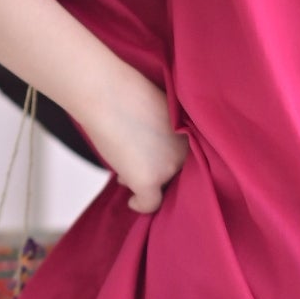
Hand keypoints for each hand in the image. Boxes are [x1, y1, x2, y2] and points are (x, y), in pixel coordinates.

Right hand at [86, 68, 188, 213]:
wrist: (106, 94)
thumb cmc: (127, 93)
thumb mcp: (159, 111)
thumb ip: (166, 134)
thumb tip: (155, 155)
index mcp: (193, 133)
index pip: (192, 159)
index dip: (171, 158)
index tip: (156, 157)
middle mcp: (187, 151)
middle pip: (178, 174)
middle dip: (159, 171)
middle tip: (139, 164)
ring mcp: (169, 167)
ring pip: (163, 187)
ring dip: (147, 182)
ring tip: (127, 174)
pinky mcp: (149, 181)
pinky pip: (150, 204)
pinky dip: (140, 205)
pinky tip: (132, 202)